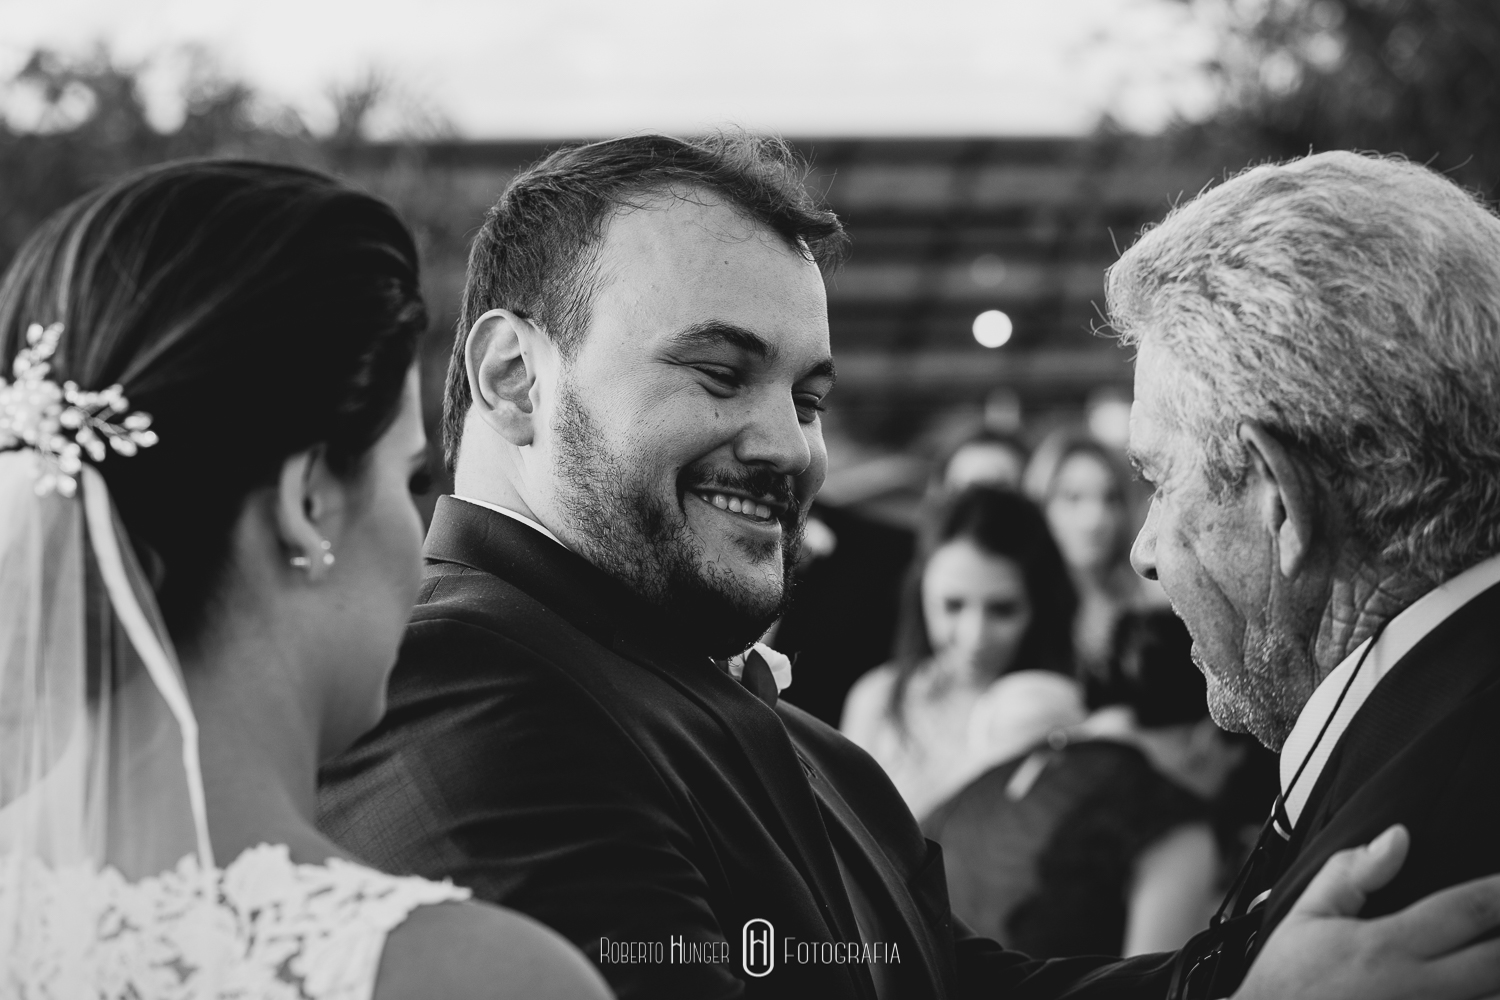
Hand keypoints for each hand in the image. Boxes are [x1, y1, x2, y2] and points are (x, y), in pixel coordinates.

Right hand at [1236, 825, 1499, 999]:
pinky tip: (1485, 982)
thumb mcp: (1310, 914)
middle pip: (1496, 960)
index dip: (1498, 893)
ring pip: (1495, 997)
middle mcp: (1416, 989)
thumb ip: (1353, 873)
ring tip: (1496, 944)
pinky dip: (1487, 996)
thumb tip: (1399, 836)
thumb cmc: (1290, 977)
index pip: (1464, 912)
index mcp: (1386, 948)